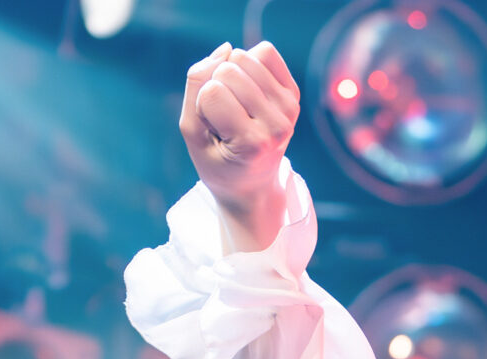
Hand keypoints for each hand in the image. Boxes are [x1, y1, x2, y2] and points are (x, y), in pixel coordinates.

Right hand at [179, 41, 300, 250]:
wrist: (252, 185)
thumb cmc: (218, 160)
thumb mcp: (193, 133)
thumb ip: (196, 87)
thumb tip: (226, 47)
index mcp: (252, 144)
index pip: (212, 92)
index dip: (202, 106)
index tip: (214, 132)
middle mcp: (276, 126)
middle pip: (228, 69)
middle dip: (216, 87)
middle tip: (226, 121)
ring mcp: (289, 109)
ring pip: (244, 56)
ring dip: (231, 75)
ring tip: (238, 107)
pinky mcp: (293, 94)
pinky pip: (264, 52)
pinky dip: (250, 63)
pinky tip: (249, 90)